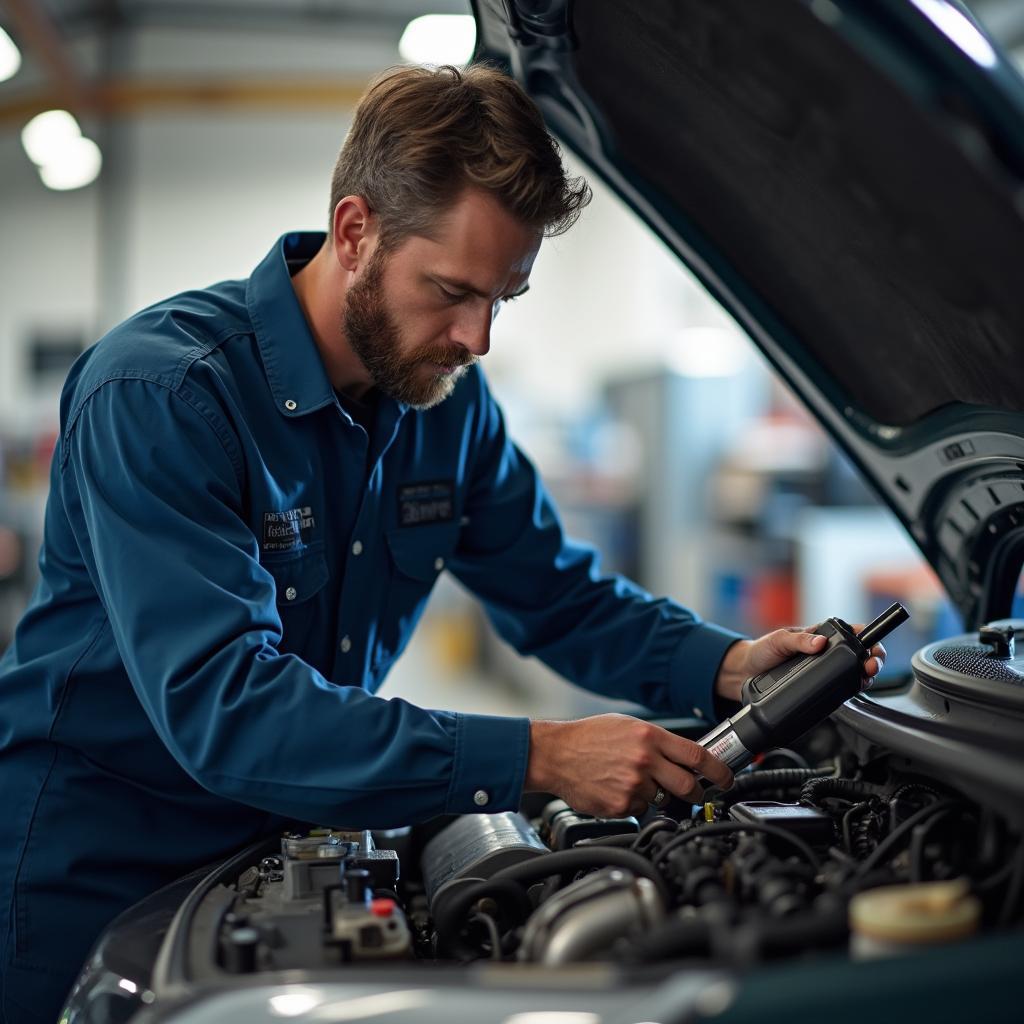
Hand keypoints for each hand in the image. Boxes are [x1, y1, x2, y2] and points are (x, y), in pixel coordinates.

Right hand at [524, 714, 733, 818]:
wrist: (556, 754)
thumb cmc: (588, 737)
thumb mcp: (627, 726)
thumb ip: (657, 741)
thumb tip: (683, 756)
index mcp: (649, 736)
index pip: (697, 756)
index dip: (719, 771)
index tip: (727, 779)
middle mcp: (645, 760)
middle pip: (689, 785)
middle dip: (696, 793)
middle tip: (694, 794)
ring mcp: (634, 784)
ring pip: (662, 799)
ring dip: (655, 795)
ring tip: (632, 781)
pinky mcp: (621, 805)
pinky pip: (640, 810)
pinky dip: (633, 803)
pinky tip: (616, 789)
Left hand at [714, 624, 886, 702]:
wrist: (746, 672)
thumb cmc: (762, 650)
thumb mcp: (779, 640)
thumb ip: (799, 640)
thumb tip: (819, 642)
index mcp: (820, 634)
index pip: (852, 632)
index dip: (867, 638)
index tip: (870, 647)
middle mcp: (827, 651)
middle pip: (860, 653)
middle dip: (872, 658)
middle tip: (870, 666)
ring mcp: (825, 669)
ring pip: (855, 671)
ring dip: (865, 674)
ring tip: (865, 677)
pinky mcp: (820, 685)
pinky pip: (842, 687)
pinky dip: (853, 688)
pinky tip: (854, 689)